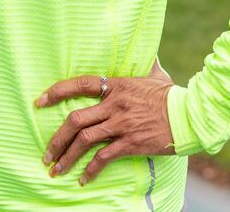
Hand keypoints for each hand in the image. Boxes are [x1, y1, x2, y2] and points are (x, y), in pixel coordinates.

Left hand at [34, 58, 175, 186]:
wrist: (189, 115)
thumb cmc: (171, 94)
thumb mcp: (154, 74)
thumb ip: (144, 64)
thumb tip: (146, 52)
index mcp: (116, 85)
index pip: (81, 84)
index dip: (58, 92)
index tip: (40, 101)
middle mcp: (114, 104)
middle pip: (76, 119)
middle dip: (57, 139)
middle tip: (46, 154)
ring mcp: (121, 124)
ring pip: (85, 141)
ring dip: (67, 157)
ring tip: (55, 169)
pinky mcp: (130, 143)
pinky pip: (104, 157)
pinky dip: (90, 170)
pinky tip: (83, 179)